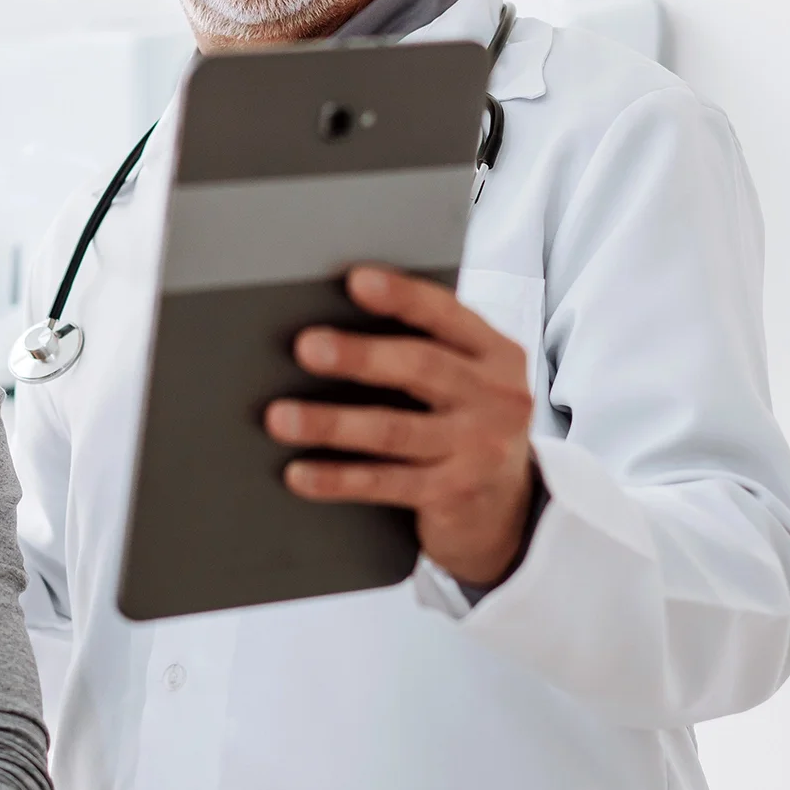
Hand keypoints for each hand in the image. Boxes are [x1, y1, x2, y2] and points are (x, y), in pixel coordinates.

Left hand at [263, 266, 536, 588]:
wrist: (509, 508)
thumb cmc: (470, 423)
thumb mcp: (471, 379)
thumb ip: (429, 348)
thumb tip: (336, 321)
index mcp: (497, 354)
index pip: (447, 314)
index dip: (402, 296)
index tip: (356, 281)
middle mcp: (496, 398)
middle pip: (421, 368)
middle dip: (360, 357)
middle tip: (306, 347)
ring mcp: (478, 449)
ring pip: (394, 431)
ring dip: (332, 424)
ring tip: (281, 417)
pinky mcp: (455, 494)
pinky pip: (385, 484)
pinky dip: (337, 478)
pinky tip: (299, 473)